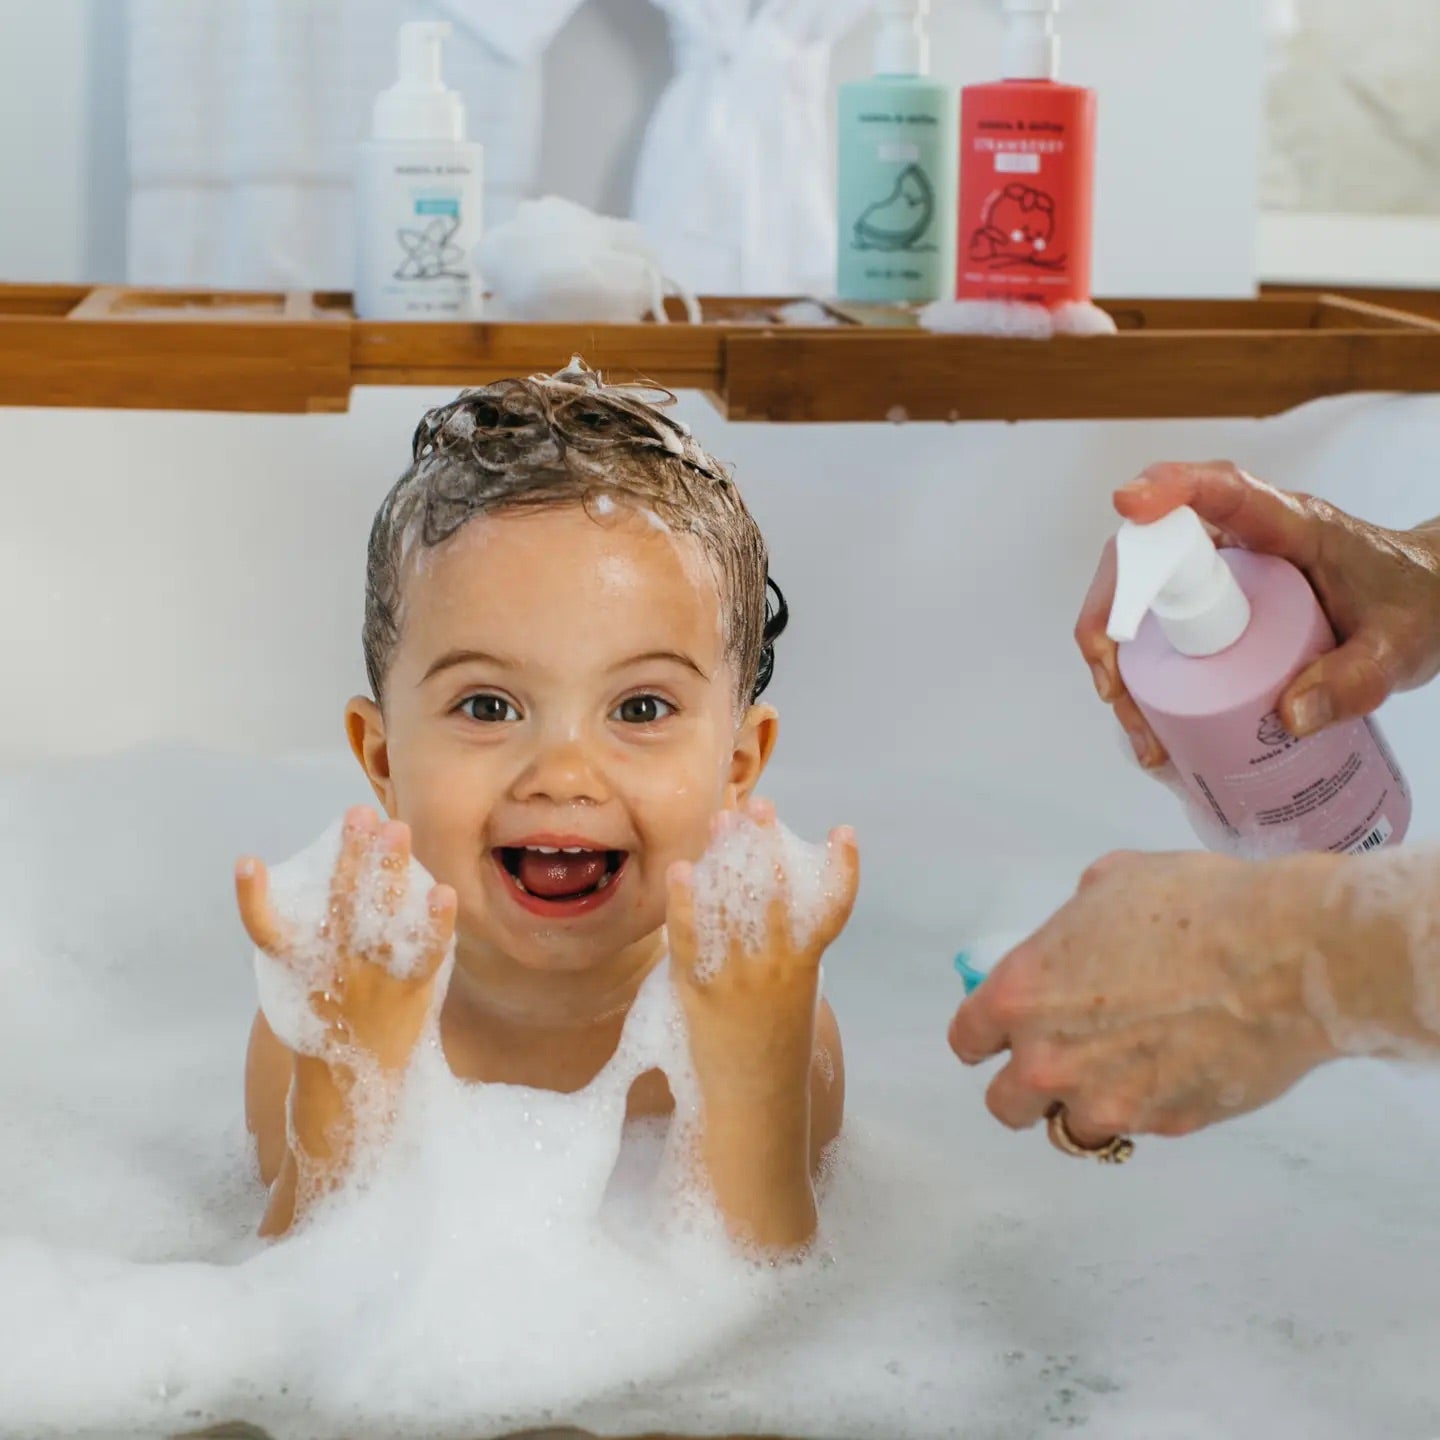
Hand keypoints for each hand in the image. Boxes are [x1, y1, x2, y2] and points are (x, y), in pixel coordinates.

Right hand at [237, 806, 456, 1072]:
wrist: (354, 1086)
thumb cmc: (330, 1021)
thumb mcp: (304, 985)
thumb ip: (312, 940)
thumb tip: (336, 877)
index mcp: (299, 967)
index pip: (266, 931)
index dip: (252, 899)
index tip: (247, 863)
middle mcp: (333, 968)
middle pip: (337, 904)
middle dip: (348, 855)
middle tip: (358, 813)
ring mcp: (372, 978)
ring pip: (378, 918)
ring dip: (388, 872)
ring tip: (396, 829)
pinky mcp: (409, 990)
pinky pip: (425, 954)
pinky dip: (434, 925)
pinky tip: (444, 892)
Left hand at [666, 799, 858, 1096]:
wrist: (752, 1102)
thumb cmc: (775, 1048)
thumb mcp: (795, 996)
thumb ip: (785, 952)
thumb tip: (762, 897)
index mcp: (805, 967)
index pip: (832, 910)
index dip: (843, 869)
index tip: (844, 833)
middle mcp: (774, 965)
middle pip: (773, 892)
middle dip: (766, 844)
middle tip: (760, 806)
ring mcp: (735, 976)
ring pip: (731, 904)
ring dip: (725, 857)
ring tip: (723, 819)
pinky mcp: (698, 990)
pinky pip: (688, 938)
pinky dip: (684, 903)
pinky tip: (682, 870)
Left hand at [947, 850, 1338, 1141]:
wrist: (1282, 955)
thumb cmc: (1193, 903)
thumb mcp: (1110, 883)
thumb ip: (1073, 926)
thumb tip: (1081, 939)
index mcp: (1021, 995)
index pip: (968, 1040)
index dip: (984, 1037)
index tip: (999, 1036)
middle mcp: (1050, 1059)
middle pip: (1005, 1105)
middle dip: (1027, 1087)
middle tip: (1061, 1063)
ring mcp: (1108, 1101)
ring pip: (1072, 1130)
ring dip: (1087, 1107)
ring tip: (1121, 1074)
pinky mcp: (1166, 1125)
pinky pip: (1140, 1128)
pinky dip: (1148, 1109)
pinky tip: (1177, 1071)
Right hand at [1076, 461, 1439, 766]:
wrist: (1423, 604)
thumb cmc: (1415, 607)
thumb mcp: (1400, 649)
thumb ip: (1356, 681)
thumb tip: (1288, 717)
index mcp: (1288, 524)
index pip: (1222, 490)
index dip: (1171, 488)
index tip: (1130, 501)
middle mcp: (1238, 542)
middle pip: (1148, 553)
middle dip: (1113, 615)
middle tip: (1115, 686)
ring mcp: (1218, 576)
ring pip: (1141, 598)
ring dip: (1118, 660)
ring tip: (1140, 730)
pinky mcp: (1211, 608)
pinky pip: (1158, 631)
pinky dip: (1140, 677)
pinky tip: (1152, 729)